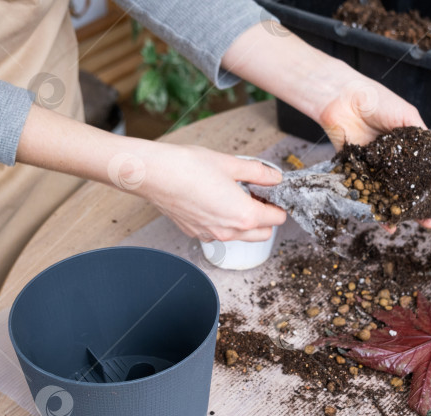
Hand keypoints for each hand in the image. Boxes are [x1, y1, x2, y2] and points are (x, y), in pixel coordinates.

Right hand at [16, 105, 285, 241]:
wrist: (152, 174)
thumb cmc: (187, 167)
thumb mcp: (230, 164)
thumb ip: (258, 172)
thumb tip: (274, 177)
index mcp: (244, 215)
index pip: (277, 219)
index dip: (278, 205)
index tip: (273, 193)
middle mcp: (229, 231)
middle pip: (262, 233)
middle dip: (265, 217)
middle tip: (257, 195)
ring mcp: (211, 235)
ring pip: (241, 237)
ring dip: (245, 222)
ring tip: (235, 196)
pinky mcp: (195, 232)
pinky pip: (219, 233)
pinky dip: (224, 222)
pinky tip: (215, 201)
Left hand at [316, 75, 430, 231]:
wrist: (343, 100)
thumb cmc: (378, 102)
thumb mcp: (407, 116)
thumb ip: (423, 138)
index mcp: (410, 148)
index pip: (428, 170)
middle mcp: (395, 163)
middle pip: (414, 189)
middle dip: (428, 204)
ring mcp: (378, 172)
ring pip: (394, 199)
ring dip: (409, 214)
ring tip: (426, 226)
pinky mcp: (359, 177)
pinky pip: (370, 200)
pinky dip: (379, 215)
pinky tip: (390, 225)